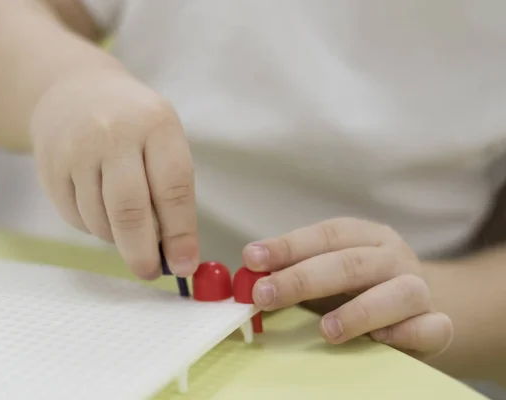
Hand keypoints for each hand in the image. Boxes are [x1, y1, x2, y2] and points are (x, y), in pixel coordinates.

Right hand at [30, 71, 198, 278]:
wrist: (73, 91)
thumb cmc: (132, 125)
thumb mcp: (162, 138)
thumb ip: (171, 190)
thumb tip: (174, 254)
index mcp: (156, 124)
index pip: (173, 188)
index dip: (181, 233)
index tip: (185, 265)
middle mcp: (114, 134)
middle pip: (129, 210)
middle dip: (142, 252)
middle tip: (149, 272)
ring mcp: (76, 149)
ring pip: (100, 220)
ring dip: (117, 237)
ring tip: (125, 222)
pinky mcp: (49, 167)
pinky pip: (75, 217)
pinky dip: (93, 225)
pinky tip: (98, 204)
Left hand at [242, 217, 452, 357]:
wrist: (415, 309)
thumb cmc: (359, 290)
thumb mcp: (325, 275)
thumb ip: (290, 275)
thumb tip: (244, 284)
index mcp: (366, 237)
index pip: (326, 235)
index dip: (288, 246)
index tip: (252, 258)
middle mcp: (394, 257)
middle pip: (352, 262)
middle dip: (304, 278)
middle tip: (266, 295)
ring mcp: (420, 289)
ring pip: (400, 292)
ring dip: (359, 310)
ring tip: (326, 330)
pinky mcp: (438, 323)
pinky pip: (432, 327)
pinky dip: (406, 332)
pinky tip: (380, 339)